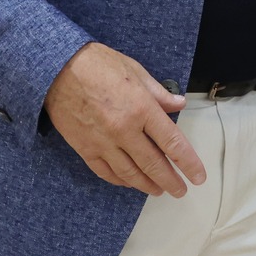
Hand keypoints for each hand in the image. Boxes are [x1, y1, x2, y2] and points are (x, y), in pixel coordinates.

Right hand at [45, 42, 206, 196]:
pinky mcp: (85, 149)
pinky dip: (121, 181)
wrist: (58, 69)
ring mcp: (104, 142)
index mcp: (142, 108)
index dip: (188, 162)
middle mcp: (125, 130)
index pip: (172, 142)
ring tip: (159, 190)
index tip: (198, 176)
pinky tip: (130, 183)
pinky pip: (106, 172)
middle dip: (170, 180)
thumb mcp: (136, 71)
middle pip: (153, 164)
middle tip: (181, 190)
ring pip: (130, 173)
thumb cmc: (98, 64)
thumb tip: (179, 104)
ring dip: (147, 185)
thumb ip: (159, 93)